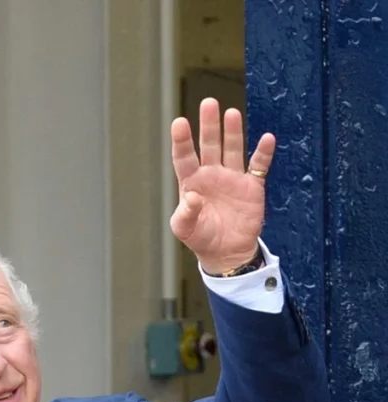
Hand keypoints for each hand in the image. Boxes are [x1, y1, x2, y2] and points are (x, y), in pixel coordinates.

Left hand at [170, 97, 275, 274]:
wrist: (226, 253)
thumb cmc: (201, 238)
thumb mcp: (185, 229)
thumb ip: (186, 214)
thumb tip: (191, 197)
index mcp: (191, 183)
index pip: (184, 157)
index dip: (182, 140)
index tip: (179, 122)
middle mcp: (211, 175)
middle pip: (209, 145)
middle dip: (209, 125)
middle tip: (209, 103)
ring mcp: (232, 178)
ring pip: (232, 149)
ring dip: (233, 132)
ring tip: (231, 113)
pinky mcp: (252, 187)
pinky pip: (258, 166)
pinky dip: (263, 153)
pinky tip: (266, 138)